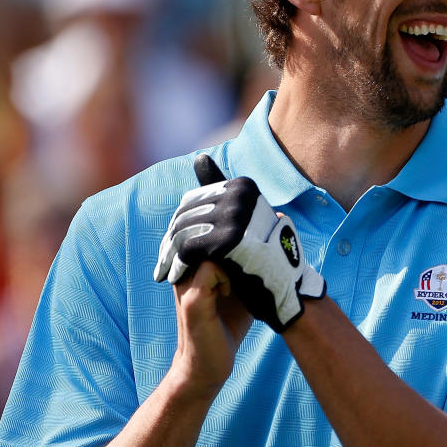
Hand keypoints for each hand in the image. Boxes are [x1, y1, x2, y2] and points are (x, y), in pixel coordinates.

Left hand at [154, 154, 325, 331]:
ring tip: (166, 272)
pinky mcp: (226, 241)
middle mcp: (240, 195)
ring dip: (170, 255)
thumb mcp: (243, 214)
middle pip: (186, 216)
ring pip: (182, 232)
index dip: (180, 224)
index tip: (172, 243)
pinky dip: (176, 265)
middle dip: (171, 240)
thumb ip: (220, 185)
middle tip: (163, 262)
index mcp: (243, 185)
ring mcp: (234, 217)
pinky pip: (186, 249)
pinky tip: (174, 278)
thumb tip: (198, 157)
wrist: (283, 289)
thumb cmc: (262, 254)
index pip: (194, 200)